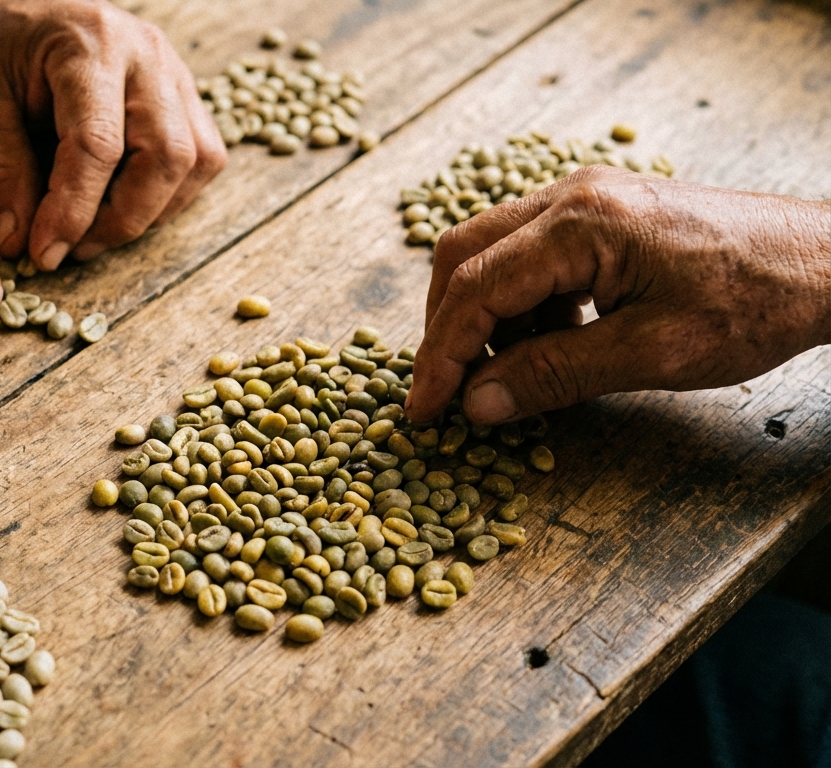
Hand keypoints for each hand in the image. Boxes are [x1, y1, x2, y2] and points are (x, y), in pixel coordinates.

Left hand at [0, 0, 226, 268]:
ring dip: (153, 211)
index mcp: (89, 48)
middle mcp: (146, 56)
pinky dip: (170, 194)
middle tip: (74, 249)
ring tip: (97, 230)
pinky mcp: (183, 92)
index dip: (74, 211)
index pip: (98, 146)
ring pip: (197, 160)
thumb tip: (23, 242)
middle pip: (168, 156)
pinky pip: (203, 155)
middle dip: (123, 220)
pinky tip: (124, 202)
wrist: (18, 0)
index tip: (44, 252)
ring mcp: (174, 71)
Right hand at [405, 165, 830, 424]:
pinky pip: (529, 255)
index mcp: (579, 223)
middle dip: (446, 329)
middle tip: (446, 392)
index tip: (425, 409)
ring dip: (481, 317)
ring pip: (491, 253)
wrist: (830, 262)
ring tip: (502, 377)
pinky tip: (546, 345)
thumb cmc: (756, 303)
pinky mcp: (602, 215)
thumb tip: (478, 403)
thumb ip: (555, 375)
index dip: (441, 355)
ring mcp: (585, 200)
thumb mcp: (653, 354)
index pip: (475, 289)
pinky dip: (519, 305)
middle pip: (464, 256)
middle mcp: (570, 197)